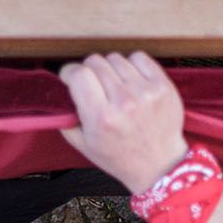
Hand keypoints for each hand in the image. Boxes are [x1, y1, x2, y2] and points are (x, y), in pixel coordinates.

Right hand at [59, 52, 191, 190]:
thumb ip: (65, 117)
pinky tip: (131, 81)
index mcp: (101, 118)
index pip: (79, 74)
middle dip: (88, 71)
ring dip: (110, 69)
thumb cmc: (119, 156)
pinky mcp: (163, 85)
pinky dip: (131, 65)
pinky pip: (139, 57)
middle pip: (95, 62)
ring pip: (115, 58)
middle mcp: (124, 102)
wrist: (159, 164)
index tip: (70, 78)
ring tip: (114, 86)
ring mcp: (146, 92)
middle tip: (93, 86)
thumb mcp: (83, 145)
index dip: (69, 72)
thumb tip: (58, 89)